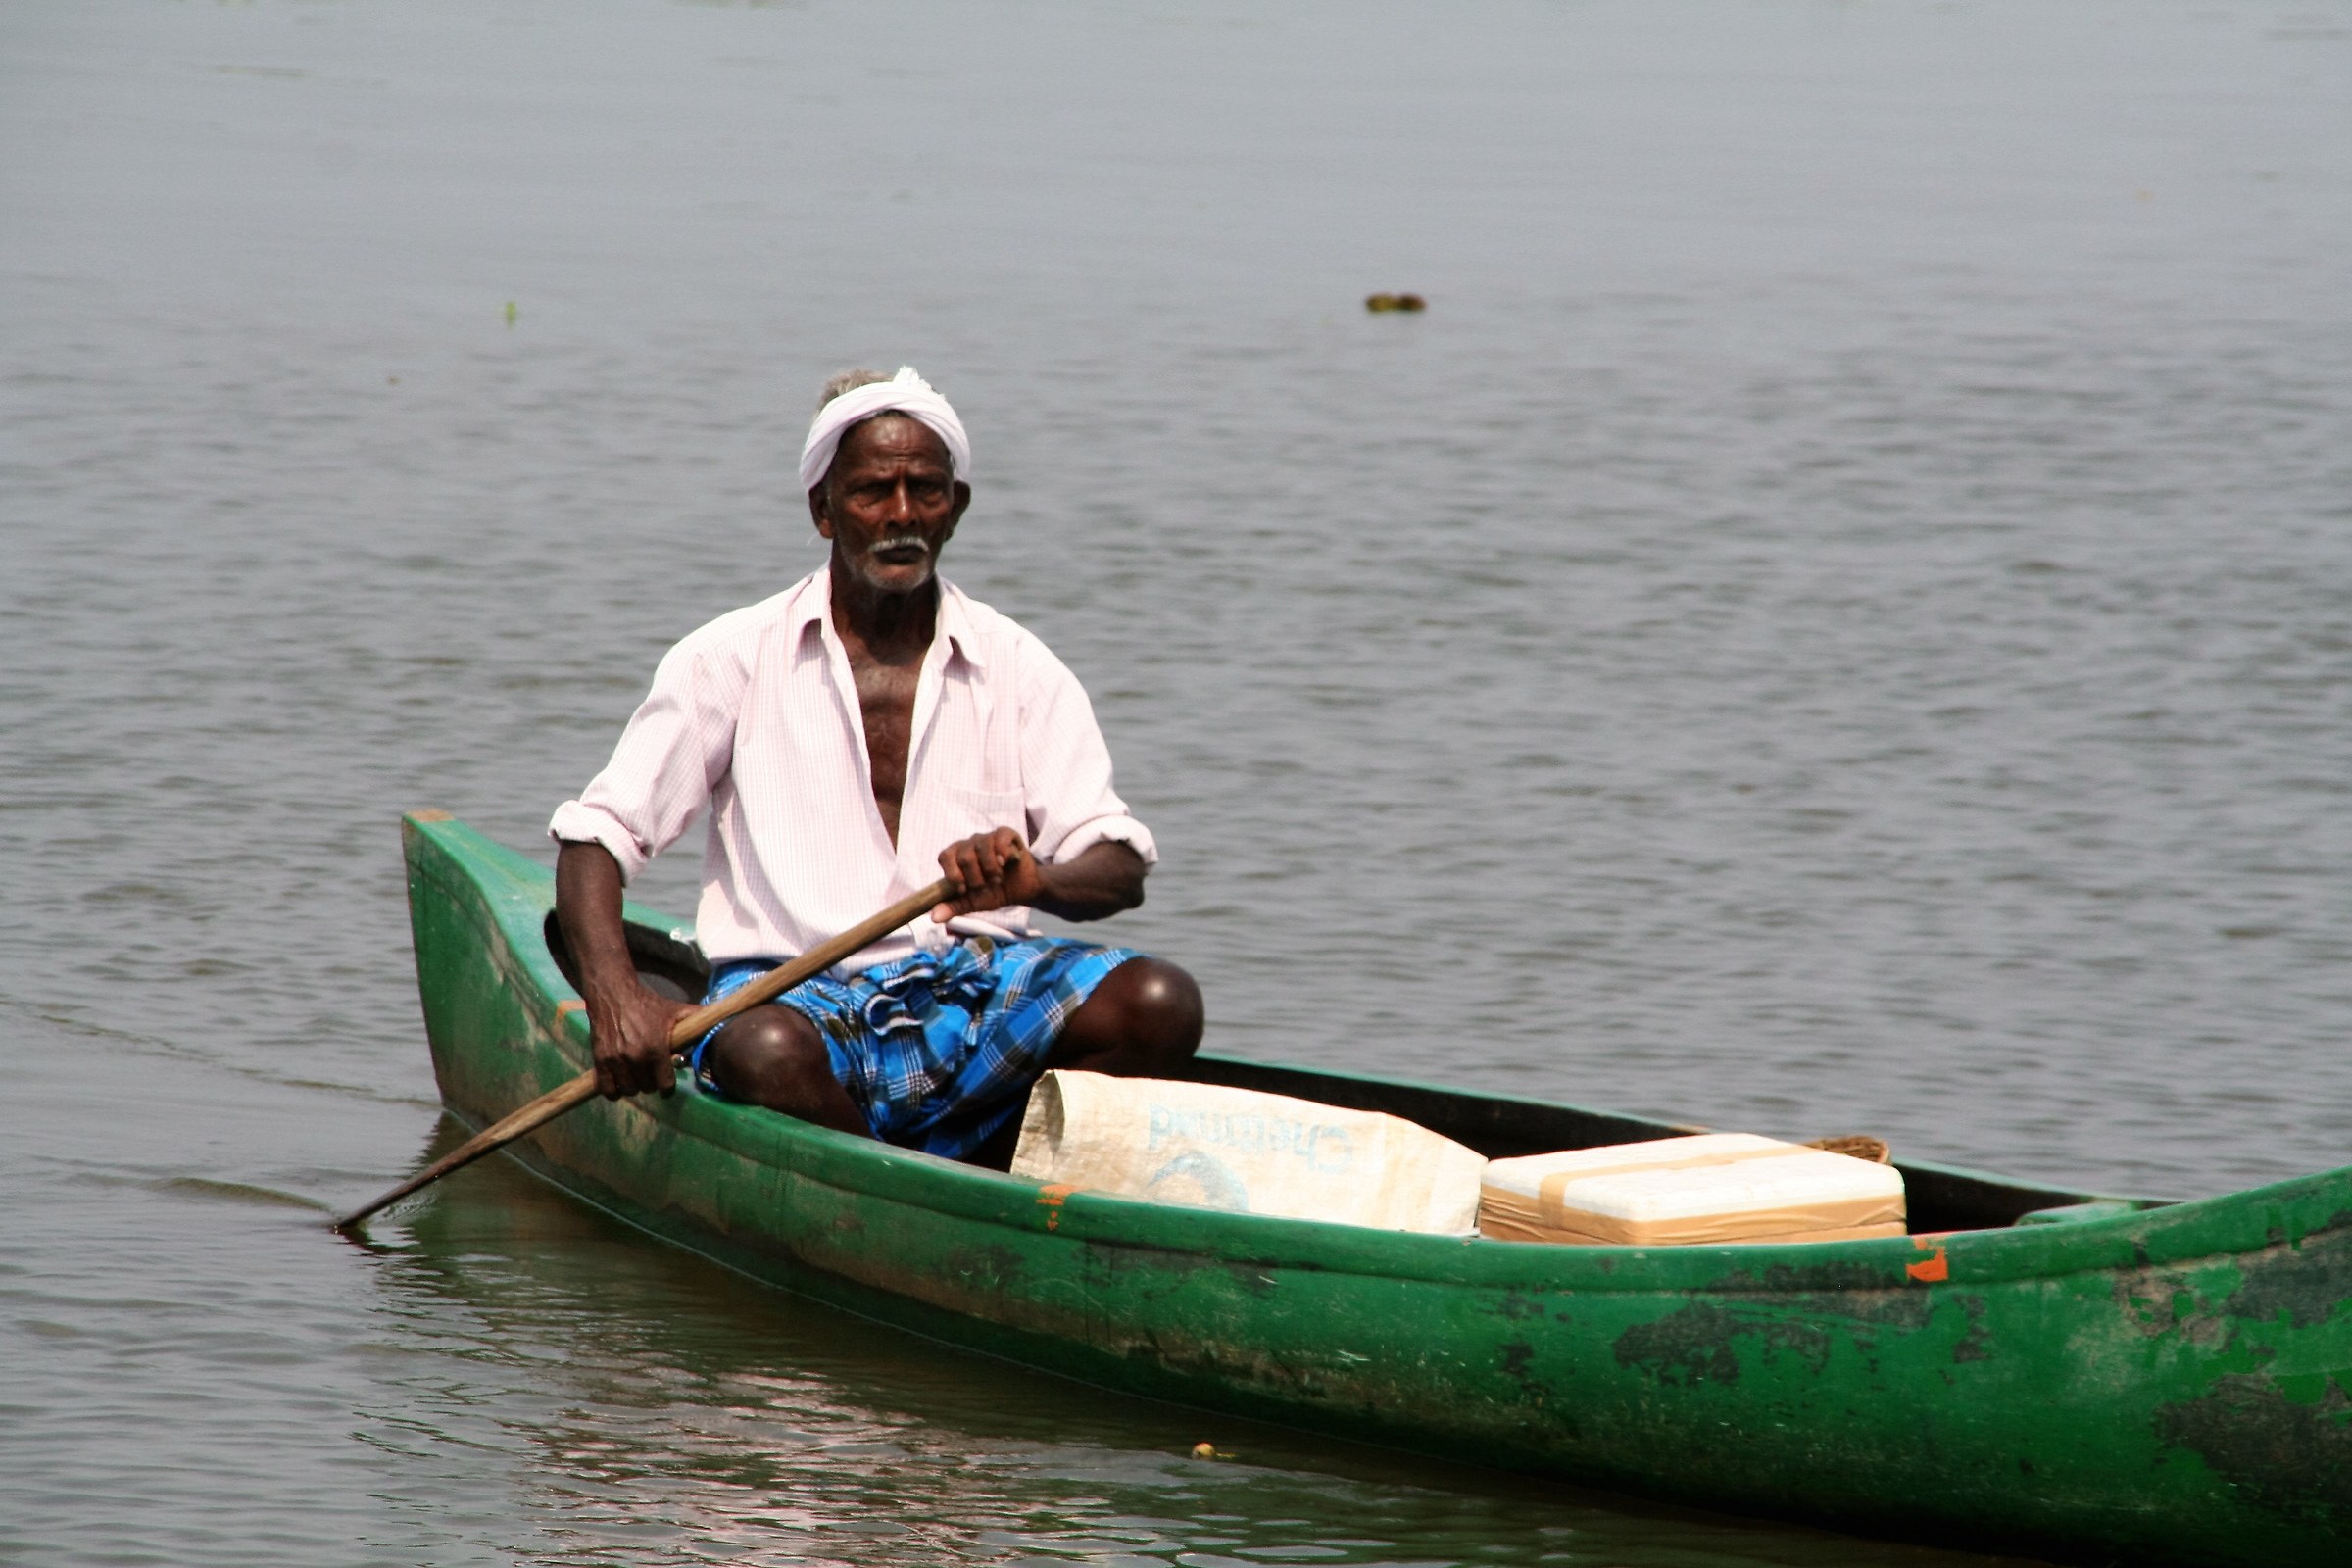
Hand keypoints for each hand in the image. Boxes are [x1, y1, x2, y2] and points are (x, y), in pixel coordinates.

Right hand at [584, 980, 691, 1098]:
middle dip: (652, 1083)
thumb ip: (697, 1019)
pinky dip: (614, 1090)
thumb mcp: (675, 1010)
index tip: (667, 1083)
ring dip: (635, 1085)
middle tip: (651, 1073)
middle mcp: (636, 1058)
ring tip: (637, 1075)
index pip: (665, 1085)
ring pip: (629, 1090)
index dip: (668, 1087)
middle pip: (648, 1088)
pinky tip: (619, 1081)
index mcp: (657, 1048)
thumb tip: (724, 1021)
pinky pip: (608, 1089)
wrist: (614, 995)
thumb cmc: (648, 1004)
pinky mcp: (600, 1060)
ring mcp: (616, 1061)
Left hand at [933, 827, 1048, 921]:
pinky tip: (1006, 863)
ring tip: (998, 878)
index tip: (964, 889)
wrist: (1021, 890)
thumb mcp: (972, 903)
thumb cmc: (994, 893)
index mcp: (957, 857)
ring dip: (991, 869)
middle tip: (986, 885)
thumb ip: (953, 907)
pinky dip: (1003, 853)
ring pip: (982, 847)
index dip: (953, 874)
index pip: (945, 856)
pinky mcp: (1005, 834)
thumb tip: (933, 918)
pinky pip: (999, 839)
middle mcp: (970, 844)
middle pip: (964, 856)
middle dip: (976, 878)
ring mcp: (987, 837)